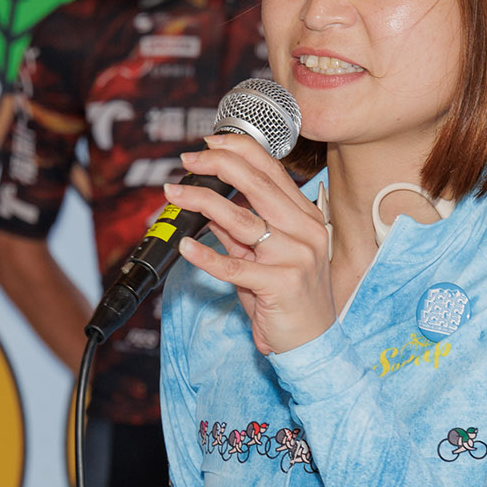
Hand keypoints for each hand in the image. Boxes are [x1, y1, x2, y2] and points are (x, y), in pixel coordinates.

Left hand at [167, 133, 335, 354]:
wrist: (313, 342)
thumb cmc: (288, 298)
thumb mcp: (265, 257)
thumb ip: (240, 232)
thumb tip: (209, 208)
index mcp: (305, 217)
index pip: (271, 170)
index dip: (238, 150)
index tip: (208, 144)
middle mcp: (305, 231)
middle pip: (257, 184)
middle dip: (217, 166)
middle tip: (186, 160)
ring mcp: (296, 257)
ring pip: (241, 220)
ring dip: (201, 203)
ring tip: (174, 194)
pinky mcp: (282, 285)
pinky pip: (234, 266)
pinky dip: (206, 255)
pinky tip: (185, 247)